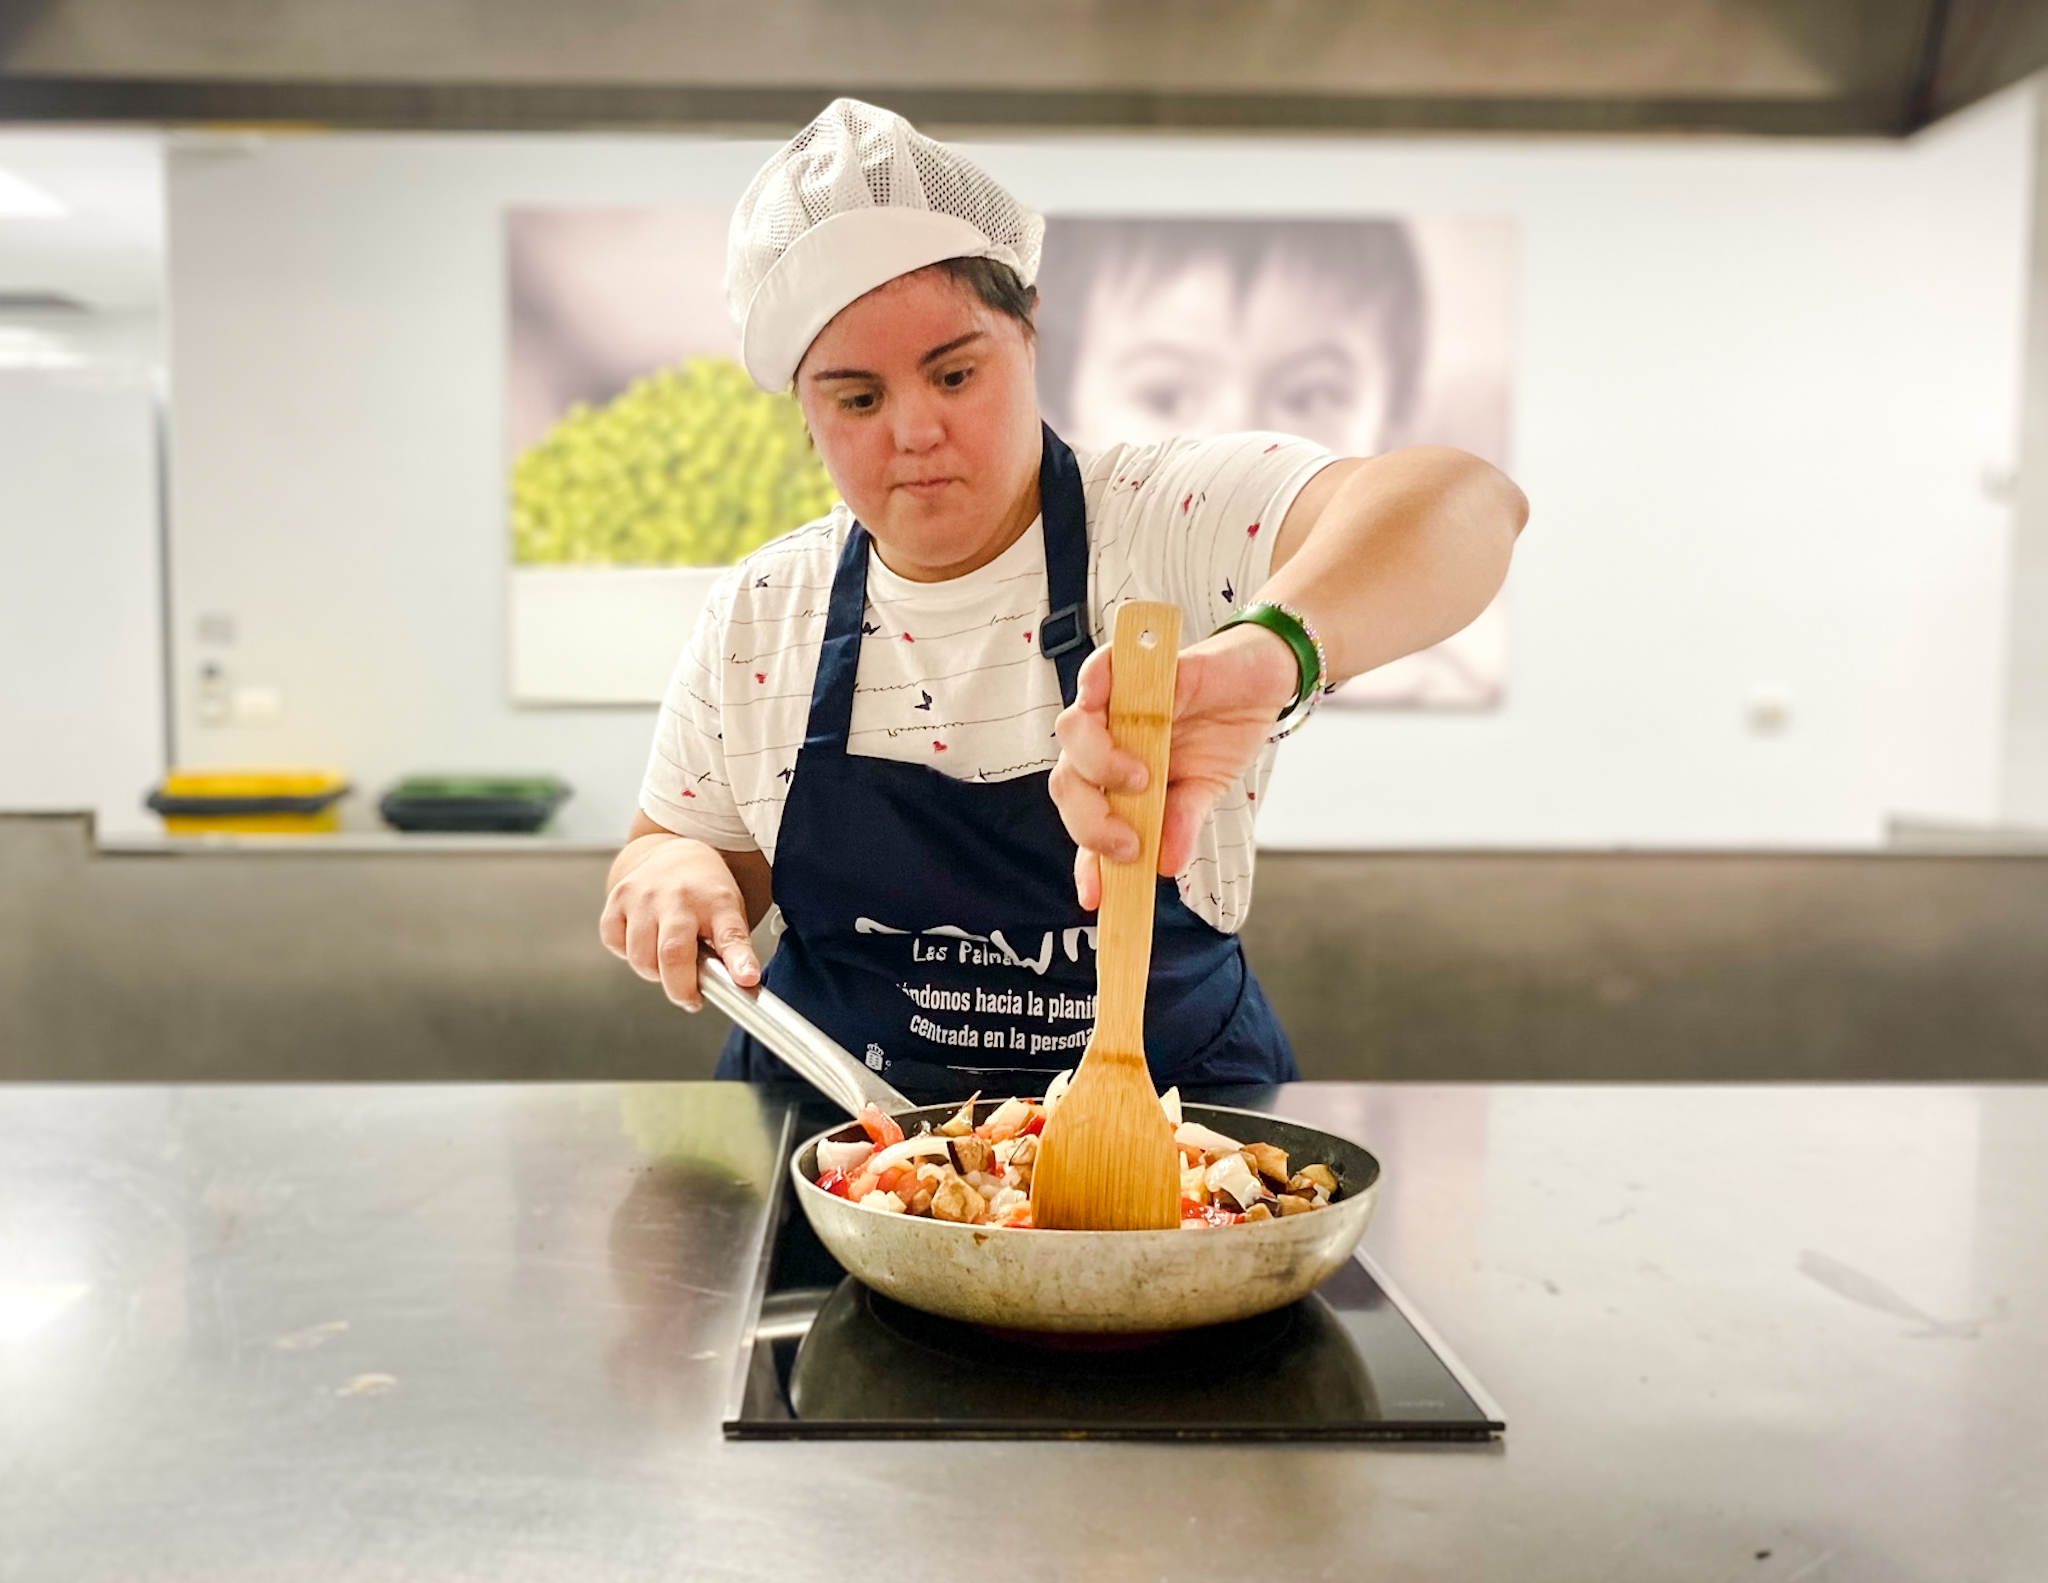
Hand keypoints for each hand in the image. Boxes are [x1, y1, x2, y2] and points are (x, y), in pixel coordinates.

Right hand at [599, 835, 760, 1009]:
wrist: (676, 853)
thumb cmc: (706, 893)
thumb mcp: (730, 915)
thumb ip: (732, 949)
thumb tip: (741, 984)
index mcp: (717, 902)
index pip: (730, 934)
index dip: (739, 961)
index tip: (747, 979)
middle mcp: (679, 897)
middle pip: (673, 954)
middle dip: (681, 989)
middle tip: (690, 996)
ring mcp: (644, 896)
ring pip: (640, 958)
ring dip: (654, 973)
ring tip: (668, 962)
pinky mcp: (618, 899)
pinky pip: (615, 944)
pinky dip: (627, 954)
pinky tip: (645, 941)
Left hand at [1049, 622, 1297, 908]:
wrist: (1261, 680)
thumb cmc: (1223, 735)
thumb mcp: (1205, 792)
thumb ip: (1178, 824)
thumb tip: (1165, 865)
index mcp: (1116, 782)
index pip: (1089, 824)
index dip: (1086, 863)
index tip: (1095, 899)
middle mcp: (1105, 745)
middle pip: (1066, 783)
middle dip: (1089, 822)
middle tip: (1130, 842)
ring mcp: (1113, 707)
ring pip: (1072, 732)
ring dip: (1098, 764)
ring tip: (1142, 779)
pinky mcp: (1131, 668)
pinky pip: (1097, 671)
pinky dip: (1096, 683)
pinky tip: (1107, 699)